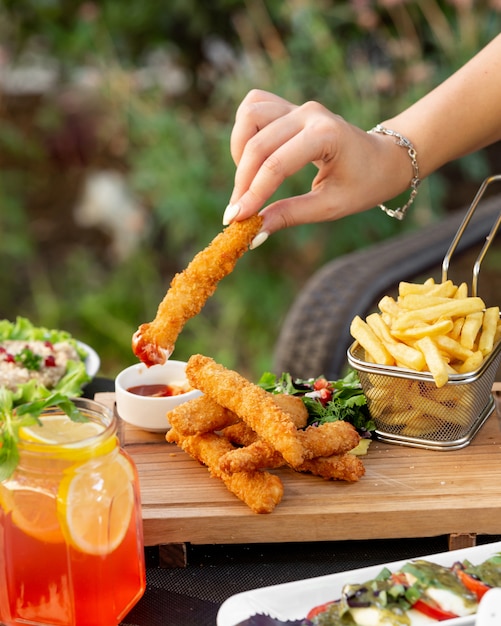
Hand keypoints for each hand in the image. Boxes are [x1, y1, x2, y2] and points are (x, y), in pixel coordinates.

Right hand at [223, 89, 409, 244]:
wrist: (384, 159)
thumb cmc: (363, 184)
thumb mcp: (330, 206)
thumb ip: (290, 215)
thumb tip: (254, 234)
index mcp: (326, 135)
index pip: (277, 165)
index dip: (253, 194)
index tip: (235, 219)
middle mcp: (309, 114)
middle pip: (258, 144)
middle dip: (242, 181)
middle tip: (236, 212)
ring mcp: (298, 107)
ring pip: (249, 115)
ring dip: (239, 150)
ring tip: (247, 181)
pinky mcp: (290, 108)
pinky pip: (254, 108)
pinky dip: (244, 132)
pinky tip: (250, 159)